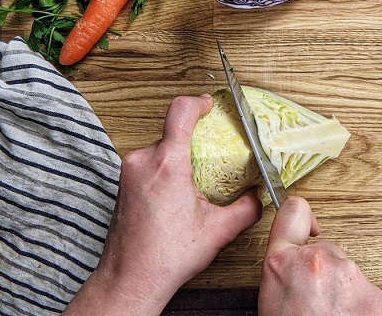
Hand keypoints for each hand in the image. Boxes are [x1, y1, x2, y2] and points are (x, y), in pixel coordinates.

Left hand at [65, 95, 262, 314]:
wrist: (131, 279)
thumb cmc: (164, 257)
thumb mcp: (218, 231)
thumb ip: (246, 208)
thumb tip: (258, 196)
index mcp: (167, 164)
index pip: (180, 111)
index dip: (199, 102)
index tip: (209, 105)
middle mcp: (142, 162)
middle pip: (172, 132)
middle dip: (194, 142)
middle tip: (212, 158)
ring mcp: (129, 172)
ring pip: (159, 149)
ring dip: (179, 159)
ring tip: (194, 184)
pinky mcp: (123, 183)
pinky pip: (148, 163)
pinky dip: (165, 171)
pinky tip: (176, 196)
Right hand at [259, 197, 381, 315]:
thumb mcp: (272, 305)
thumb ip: (283, 278)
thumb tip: (290, 275)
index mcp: (282, 265)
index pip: (293, 211)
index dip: (302, 217)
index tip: (308, 227)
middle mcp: (316, 260)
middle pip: (323, 248)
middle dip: (322, 270)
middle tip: (315, 302)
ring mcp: (348, 274)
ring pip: (345, 270)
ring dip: (341, 289)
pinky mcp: (373, 292)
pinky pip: (363, 289)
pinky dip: (358, 304)